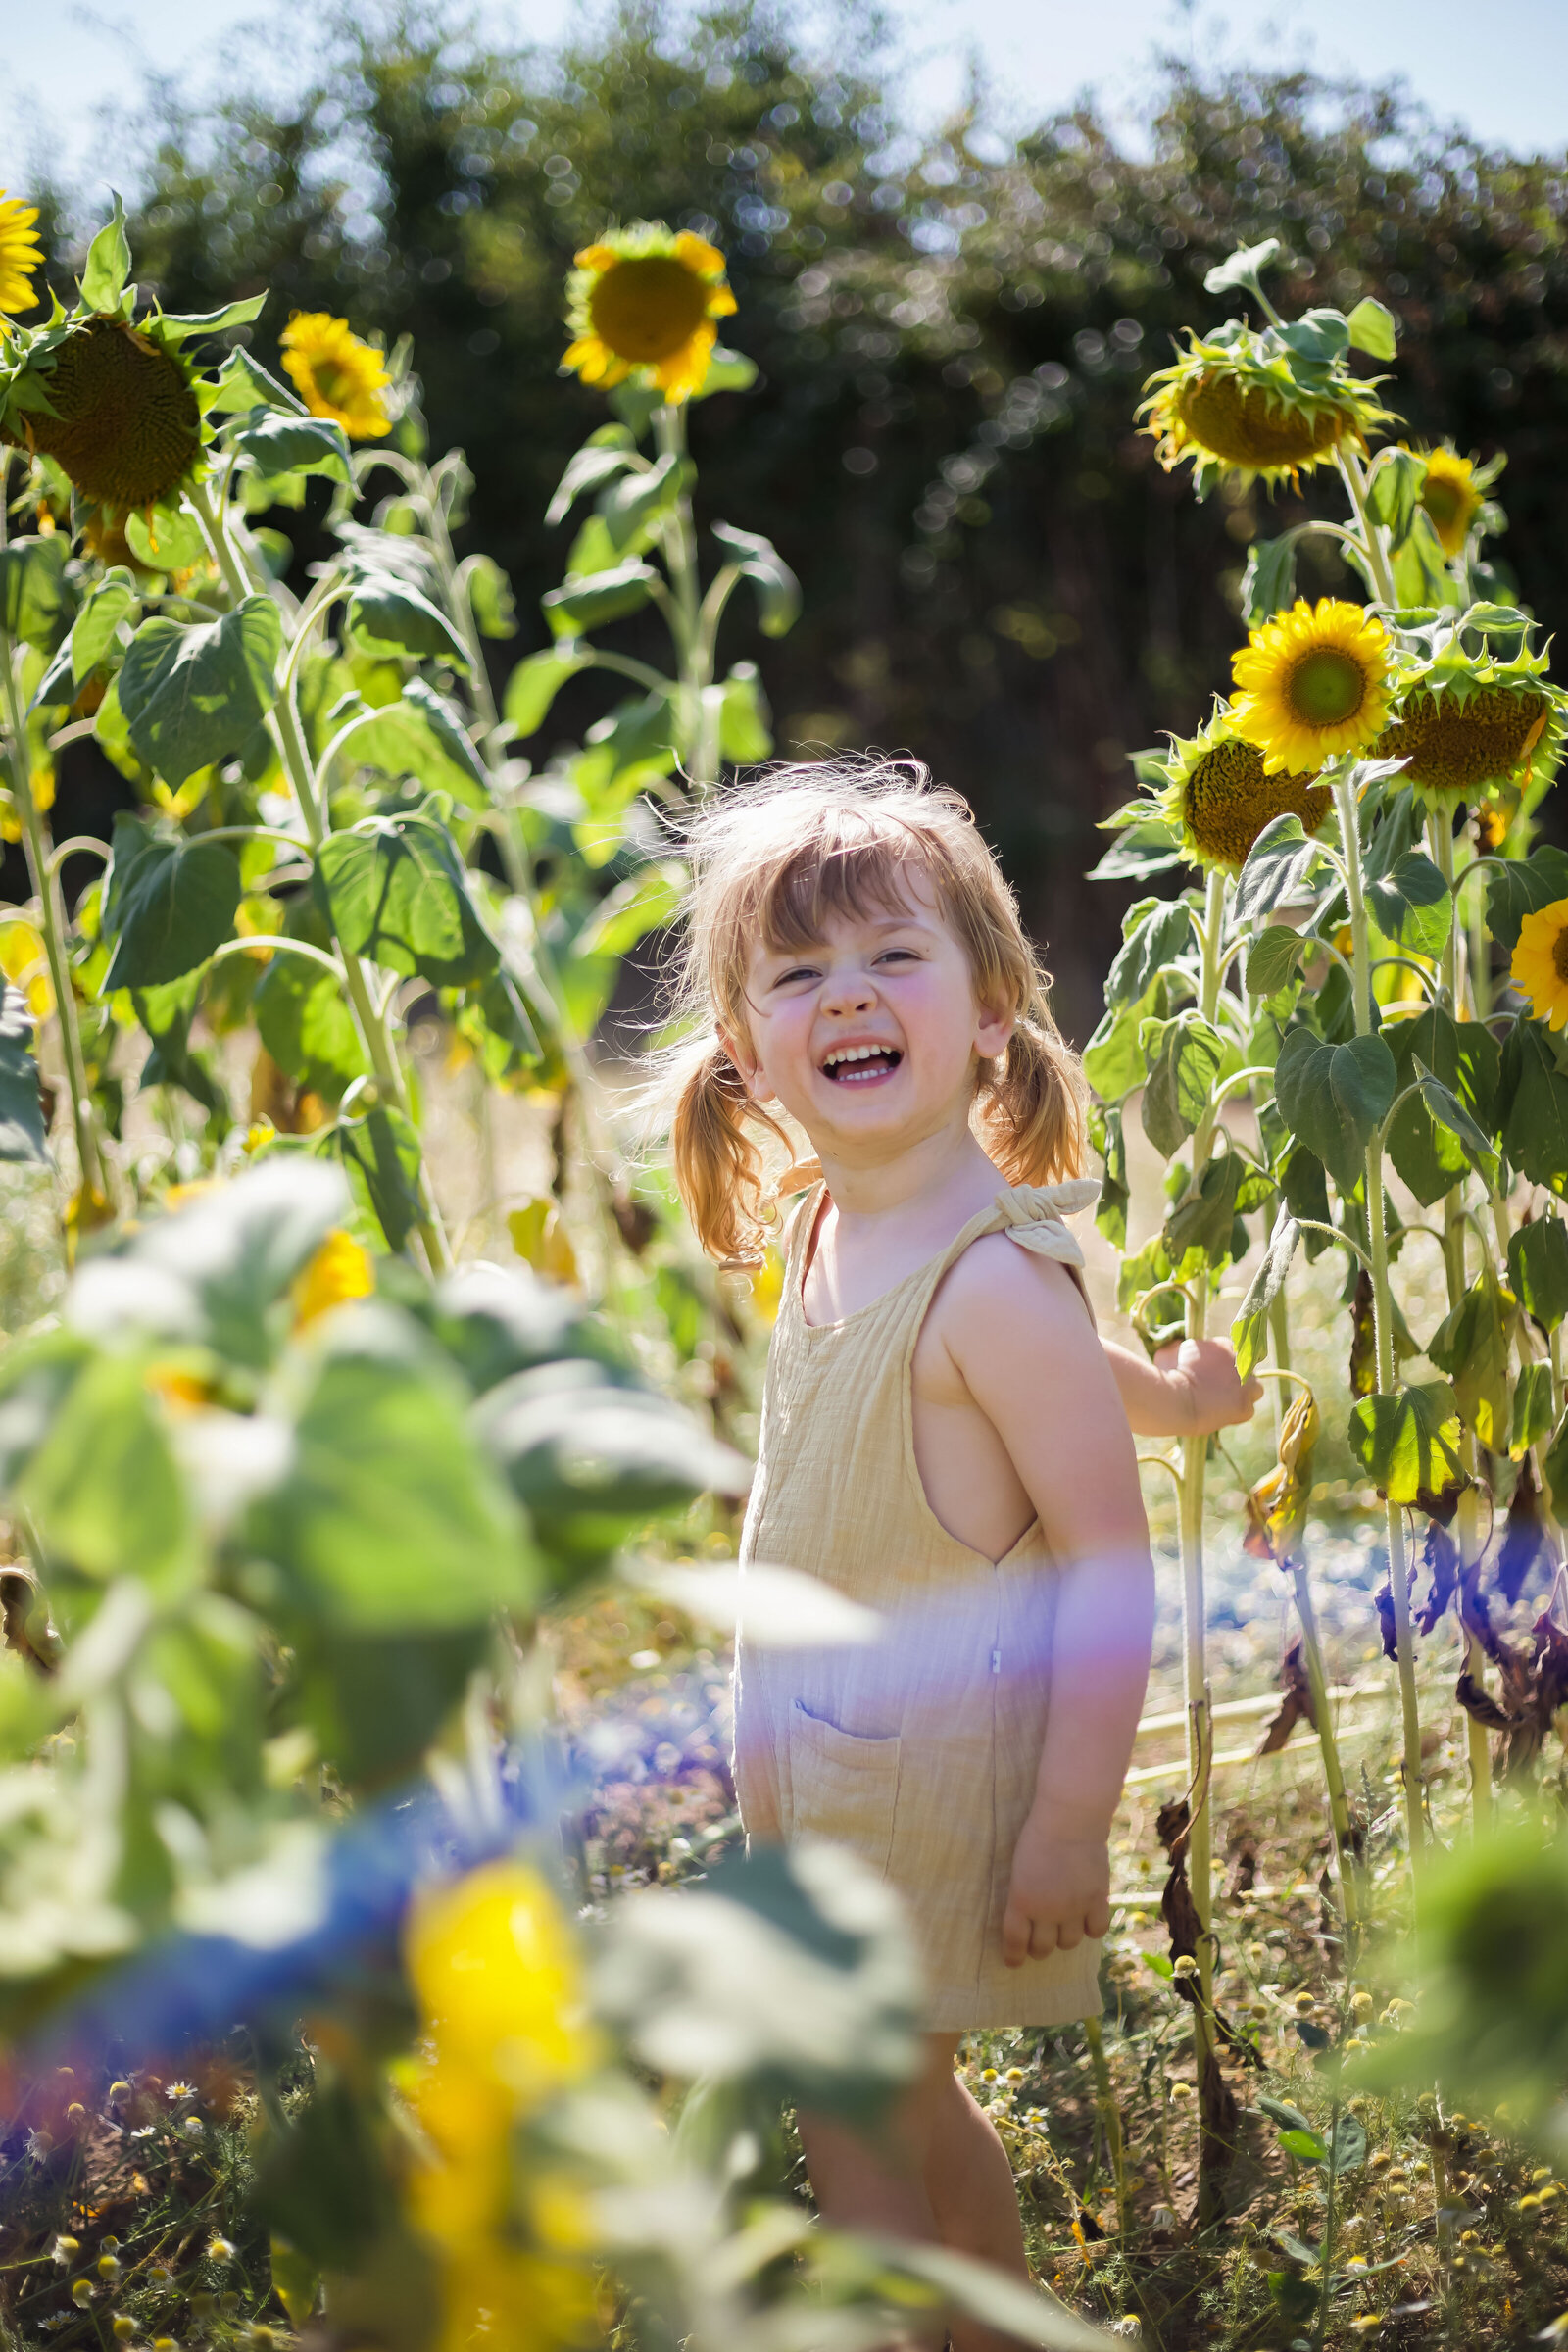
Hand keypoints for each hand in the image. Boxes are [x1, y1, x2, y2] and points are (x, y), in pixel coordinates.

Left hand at [1001, 1813, 1110, 1966]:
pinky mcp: (1097, 1900)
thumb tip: (1028, 1916)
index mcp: (1022, 1901)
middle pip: (1043, 1948)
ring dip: (1065, 1938)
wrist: (1070, 1819)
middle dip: (1039, 1948)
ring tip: (1065, 1926)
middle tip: (1040, 1941)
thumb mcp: (1019, 1868)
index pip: (1015, 1941)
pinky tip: (1088, 1919)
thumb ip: (1024, 1895)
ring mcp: (1074, 1908)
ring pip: (1069, 1943)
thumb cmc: (1037, 1836)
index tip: (1014, 1963)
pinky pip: (1096, 1930)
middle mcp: (1047, 1911)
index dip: (1014, 1956)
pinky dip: (1091, 1929)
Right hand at [1154, 1336, 1262, 1434]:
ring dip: (1243, 1393)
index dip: (1219, 1363)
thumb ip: (1183, 1347)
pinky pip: (1247, 1409)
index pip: (1229, 1351)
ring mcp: (1247, 1384)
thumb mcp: (1172, 1350)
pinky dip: (1236, 1412)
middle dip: (1235, 1376)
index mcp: (1224, 1345)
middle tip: (1217, 1386)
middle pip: (1245, 1367)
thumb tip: (1180, 1349)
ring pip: (1254, 1388)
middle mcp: (1241, 1361)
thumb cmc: (1169, 1373)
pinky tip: (1221, 1413)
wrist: (1175, 1399)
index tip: (1209, 1372)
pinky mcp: (1246, 1406)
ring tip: (1223, 1401)